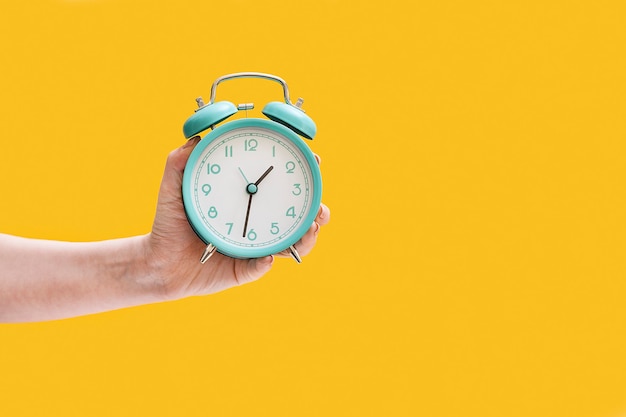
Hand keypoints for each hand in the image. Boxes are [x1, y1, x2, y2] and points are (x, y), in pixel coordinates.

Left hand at [146, 137, 329, 300]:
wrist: (159, 260)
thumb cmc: (170, 223)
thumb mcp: (173, 188)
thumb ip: (179, 162)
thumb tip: (195, 139)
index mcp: (248, 199)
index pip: (281, 185)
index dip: (303, 172)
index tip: (315, 160)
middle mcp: (258, 223)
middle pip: (299, 216)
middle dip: (318, 211)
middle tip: (319, 208)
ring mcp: (255, 247)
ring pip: (292, 244)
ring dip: (305, 238)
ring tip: (306, 231)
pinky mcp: (245, 270)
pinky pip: (260, 267)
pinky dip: (265, 262)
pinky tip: (265, 257)